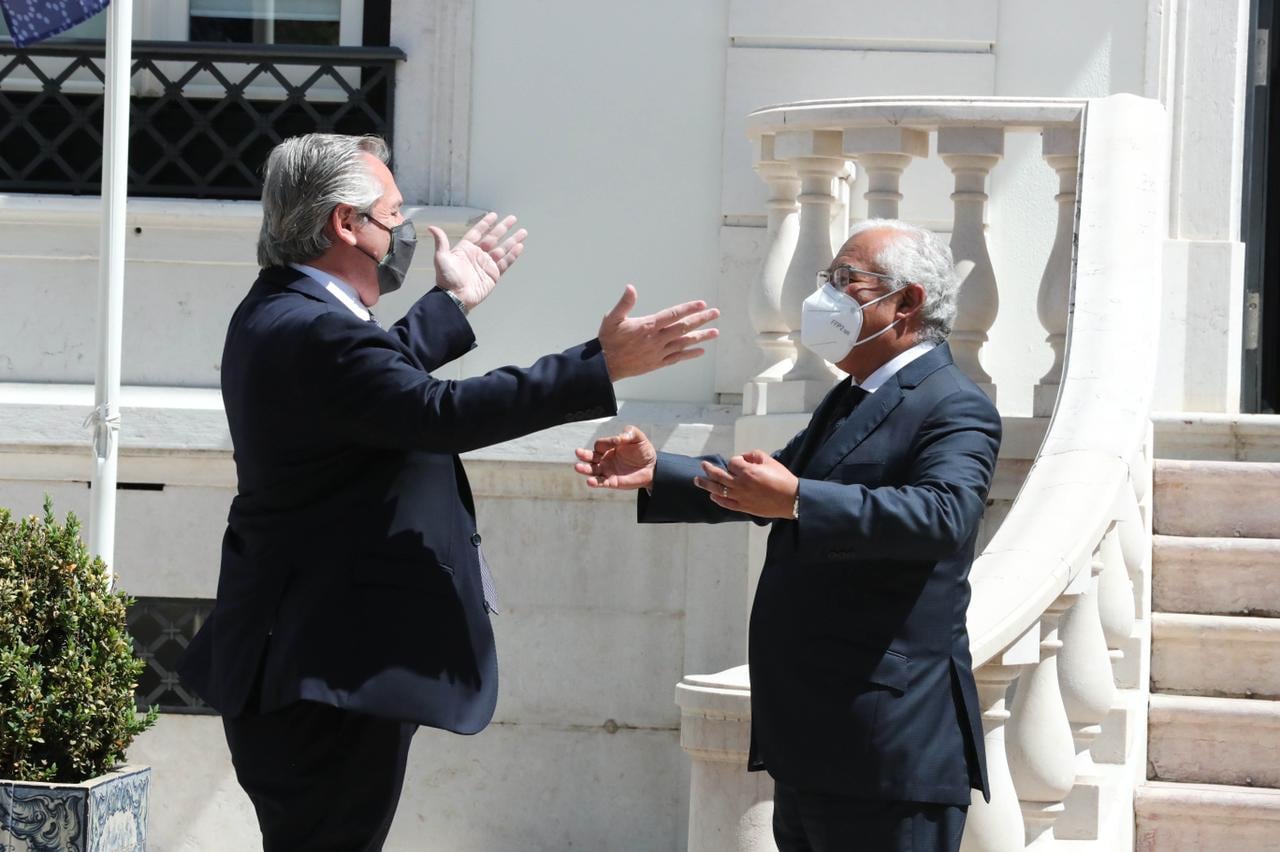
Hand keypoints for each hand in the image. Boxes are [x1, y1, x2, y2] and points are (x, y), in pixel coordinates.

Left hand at [427, 212, 526, 310]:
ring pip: (503, 249)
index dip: (486, 224)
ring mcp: (487, 264)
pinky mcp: (494, 274)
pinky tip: (520, 246)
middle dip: (503, 228)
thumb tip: (432, 227)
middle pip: (493, 238)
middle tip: (513, 218)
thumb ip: (441, 242)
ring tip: (523, 232)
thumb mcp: (441, 258)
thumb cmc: (447, 278)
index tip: (494, 215)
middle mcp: (478, 255)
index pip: (478, 233)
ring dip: (512, 240)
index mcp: (466, 249)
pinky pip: (506, 262)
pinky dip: (513, 255)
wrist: (455, 297)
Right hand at [573, 427, 656, 489]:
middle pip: (590, 456)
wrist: (652, 467)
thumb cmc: (643, 450)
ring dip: (584, 469)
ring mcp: (607, 470)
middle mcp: (605, 458)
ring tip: (578, 467)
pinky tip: (590, 482)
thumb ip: (629, 433)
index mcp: (609, 447)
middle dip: (583, 455)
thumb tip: (618, 438)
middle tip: (578, 452)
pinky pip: (601, 482)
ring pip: (592, 470)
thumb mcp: (638, 437)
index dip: (605, 443)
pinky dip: (595, 483)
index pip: (599, 444)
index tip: (616, 442)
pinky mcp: (612, 481)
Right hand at [598, 286, 718, 380]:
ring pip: (684, 343)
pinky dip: (690, 354)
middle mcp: (657, 339)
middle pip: (683, 327)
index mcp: (648, 326)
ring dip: (701, 337)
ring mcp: (659, 352)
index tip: (701, 304)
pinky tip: (701, 351)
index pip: (673, 315)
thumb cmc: (609, 340)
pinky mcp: (658, 362)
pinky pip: (678, 357)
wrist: (605, 365)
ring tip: (715, 332)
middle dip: (701, 320)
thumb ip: (624, 303)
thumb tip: (631, 287)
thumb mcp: (612, 318)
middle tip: (715, 313)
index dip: (688, 309)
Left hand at [694, 451, 797, 518]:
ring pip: (718, 490)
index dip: (736, 461)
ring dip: (706, 484)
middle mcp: (741, 484)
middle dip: (709, 469)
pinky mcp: (743, 507)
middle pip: (718, 476)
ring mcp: (740, 497)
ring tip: (697, 481)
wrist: (791, 499)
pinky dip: (717, 499)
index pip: (732, 463)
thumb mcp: (769, 460)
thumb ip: (753, 455)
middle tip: (702, 465)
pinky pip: (726, 503)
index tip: (741, 462)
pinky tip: (712, 495)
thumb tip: (742, 458)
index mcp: (748, 471)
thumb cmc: (782, 479)